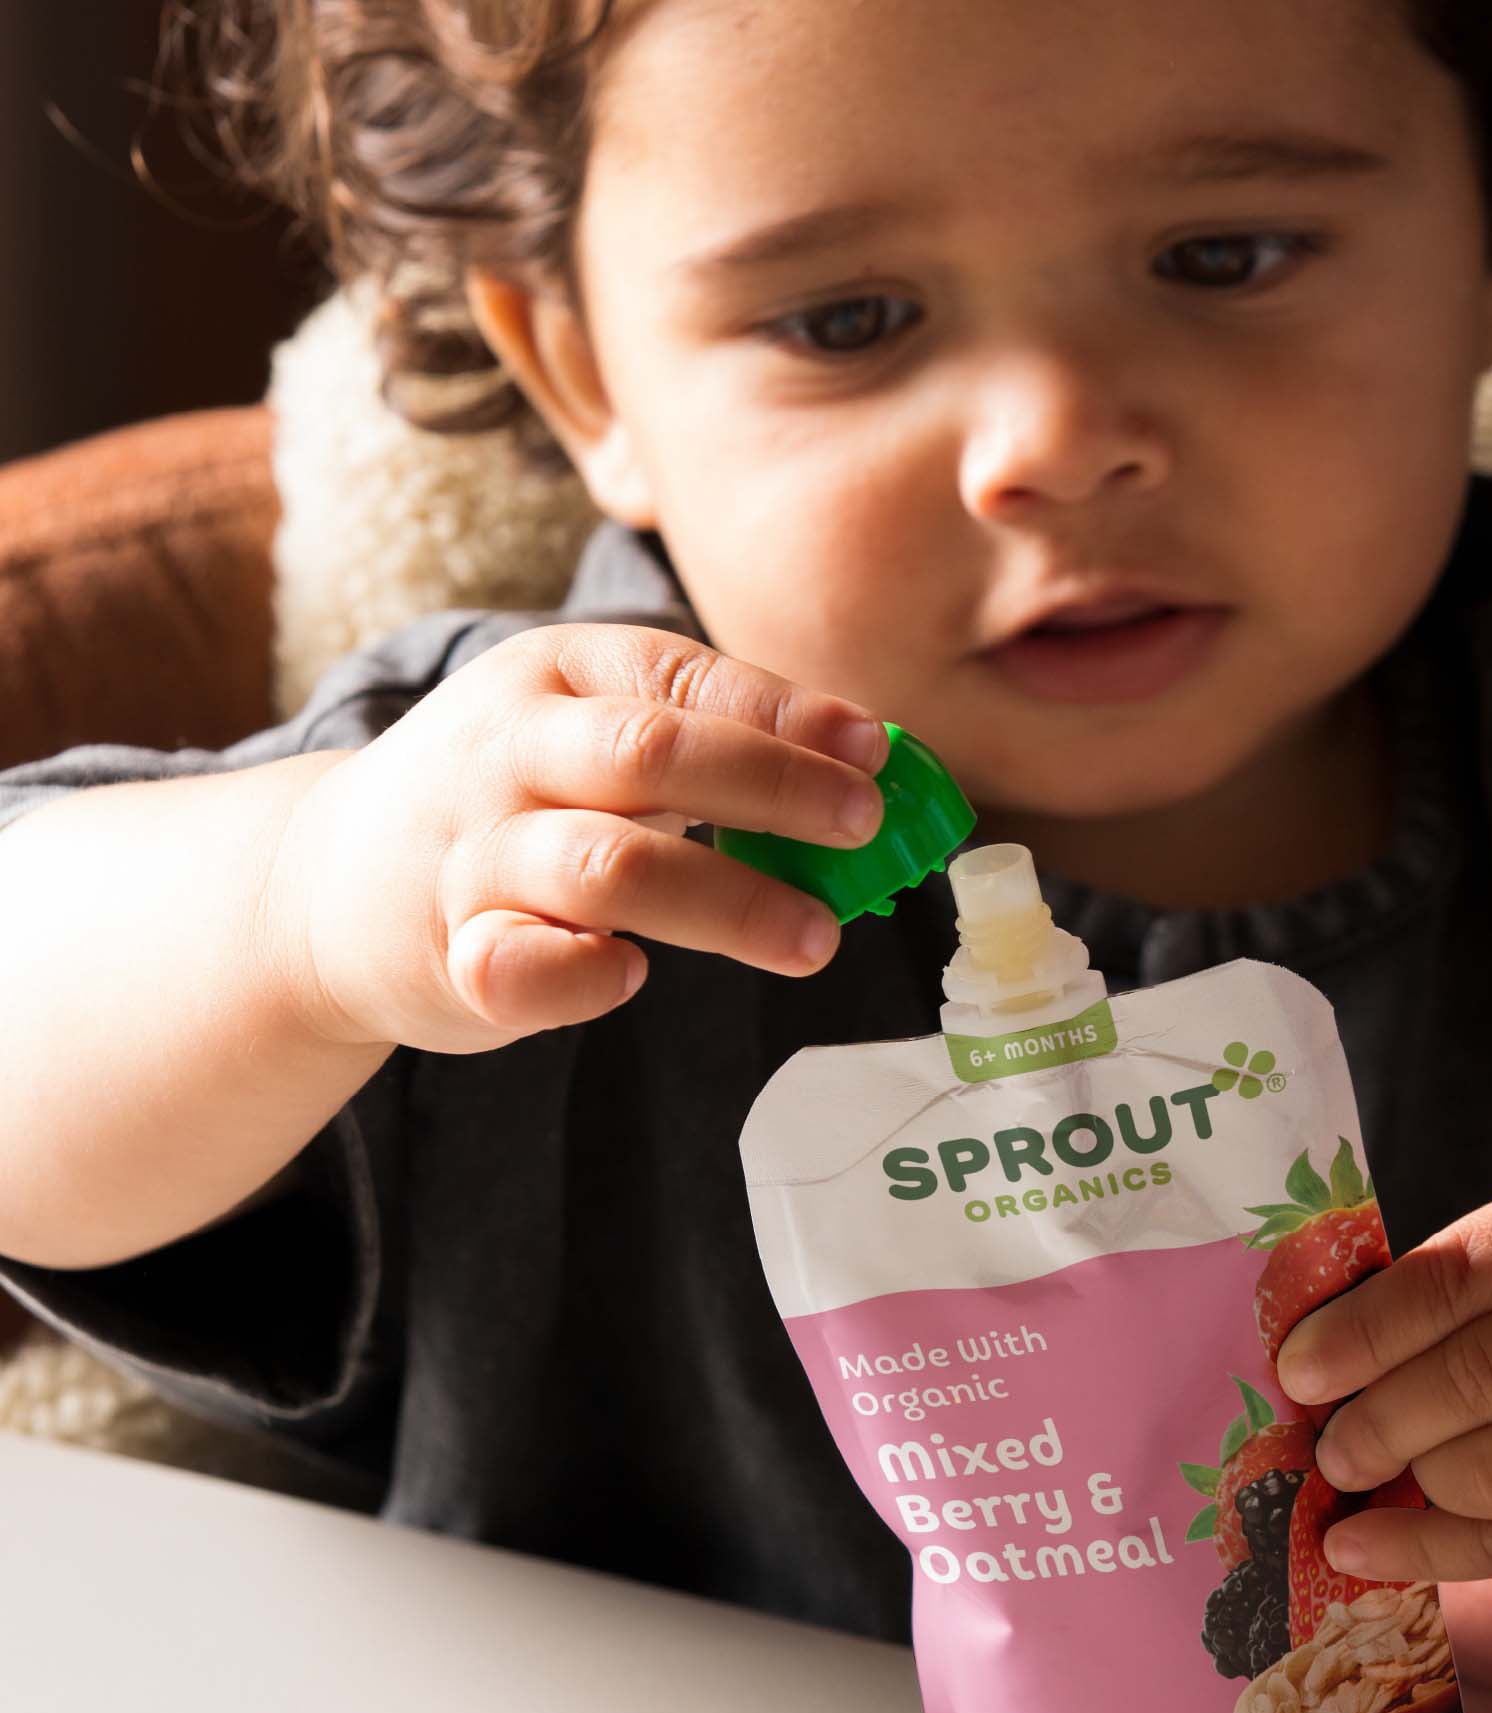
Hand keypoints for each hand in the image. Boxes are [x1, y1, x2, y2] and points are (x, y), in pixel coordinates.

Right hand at [265, 624, 887, 1052]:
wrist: (330, 879)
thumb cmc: (514, 799)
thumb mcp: (594, 732)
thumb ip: (712, 742)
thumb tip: (871, 770)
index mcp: (558, 673)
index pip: (683, 678)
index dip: (787, 715)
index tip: (876, 751)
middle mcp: (509, 750)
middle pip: (651, 753)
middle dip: (772, 787)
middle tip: (865, 828)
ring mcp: (474, 852)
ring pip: (606, 865)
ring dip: (725, 901)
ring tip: (814, 938)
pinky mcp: (448, 952)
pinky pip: (518, 964)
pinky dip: (583, 974)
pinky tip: (632, 977)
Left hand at [1276, 1171, 1491, 1579]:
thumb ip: (1471, 1269)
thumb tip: (1321, 1340)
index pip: (1455, 1278)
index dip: (1360, 1330)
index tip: (1295, 1367)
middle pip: (1471, 1382)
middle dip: (1373, 1420)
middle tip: (1326, 1442)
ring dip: (1401, 1485)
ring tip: (1356, 1477)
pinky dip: (1428, 1554)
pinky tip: (1364, 1551)